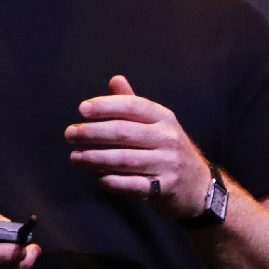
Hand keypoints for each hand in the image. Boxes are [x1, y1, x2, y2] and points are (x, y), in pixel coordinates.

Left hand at [65, 75, 215, 221]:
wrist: (199, 186)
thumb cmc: (167, 149)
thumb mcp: (157, 124)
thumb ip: (133, 104)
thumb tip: (115, 79)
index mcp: (163, 117)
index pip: (132, 107)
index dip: (106, 106)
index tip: (82, 110)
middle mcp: (167, 138)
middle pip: (124, 133)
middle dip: (93, 133)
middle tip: (70, 134)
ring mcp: (168, 164)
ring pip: (124, 160)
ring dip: (95, 158)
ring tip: (75, 157)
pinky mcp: (165, 188)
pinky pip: (132, 185)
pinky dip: (111, 181)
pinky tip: (96, 178)